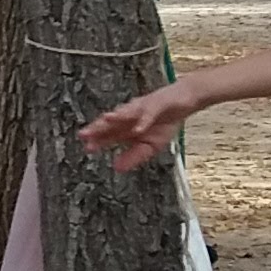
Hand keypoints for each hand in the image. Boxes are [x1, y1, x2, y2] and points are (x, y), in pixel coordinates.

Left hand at [78, 83, 193, 171]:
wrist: (185, 102)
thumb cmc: (165, 123)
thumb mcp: (150, 146)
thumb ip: (133, 157)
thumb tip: (116, 168)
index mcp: (128, 126)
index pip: (109, 133)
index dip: (98, 140)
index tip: (86, 148)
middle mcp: (131, 115)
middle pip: (113, 122)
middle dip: (99, 127)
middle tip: (85, 134)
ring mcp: (143, 108)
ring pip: (127, 113)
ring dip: (116, 118)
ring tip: (106, 121)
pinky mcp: (157, 104)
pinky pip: (150, 113)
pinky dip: (144, 120)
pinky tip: (138, 129)